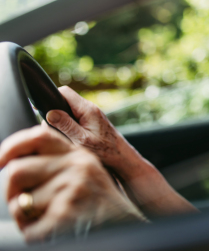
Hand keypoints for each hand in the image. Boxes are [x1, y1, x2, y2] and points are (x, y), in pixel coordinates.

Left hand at [0, 126, 145, 242]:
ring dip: (26, 219)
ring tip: (47, 221)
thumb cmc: (103, 206)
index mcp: (79, 154)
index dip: (11, 147)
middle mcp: (77, 166)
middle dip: (11, 193)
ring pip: (20, 203)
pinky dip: (36, 236)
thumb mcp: (88, 173)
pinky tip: (54, 233)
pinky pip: (30, 229)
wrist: (129, 229)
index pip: (37, 136)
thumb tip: (19, 156)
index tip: (0, 161)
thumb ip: (61, 160)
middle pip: (17, 171)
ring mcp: (72, 189)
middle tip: (22, 204)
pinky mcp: (65, 214)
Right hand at [46, 87, 196, 216]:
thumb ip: (66, 125)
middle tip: (52, 129)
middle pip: (65, 100)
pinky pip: (75, 119)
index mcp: (87, 110)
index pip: (65, 92)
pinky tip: (70, 139)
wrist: (123, 159)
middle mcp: (90, 109)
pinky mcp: (92, 123)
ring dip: (61, 121)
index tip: (42, 110)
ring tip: (62, 136)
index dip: (51, 97)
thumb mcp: (82, 140)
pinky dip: (69, 127)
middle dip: (55, 112)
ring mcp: (92, 115)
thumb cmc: (106, 152)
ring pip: (69, 111)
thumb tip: (50, 113)